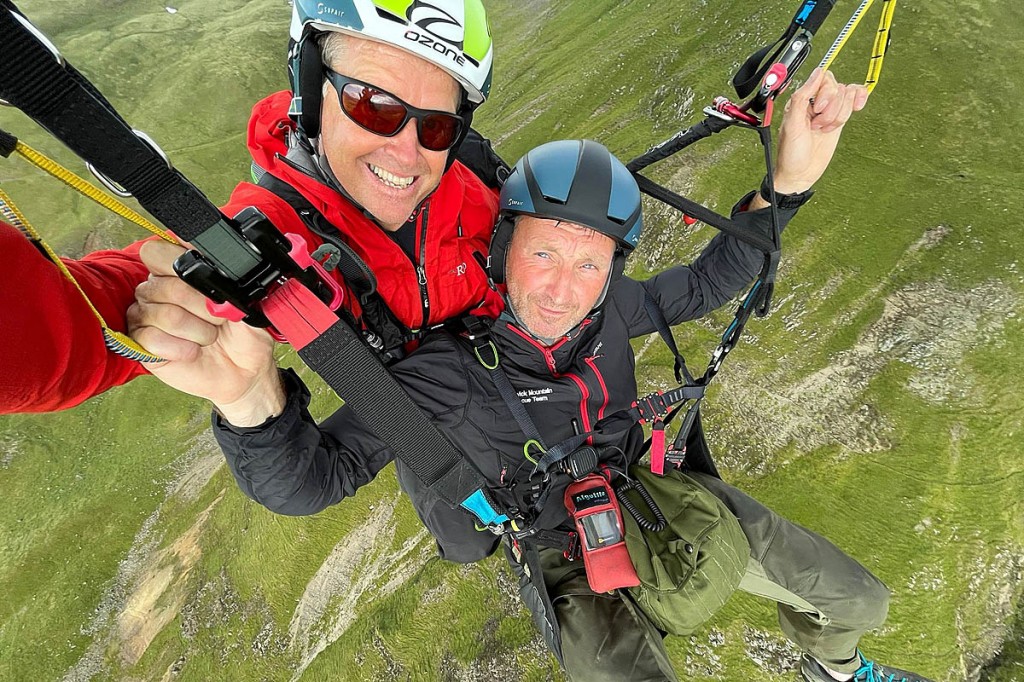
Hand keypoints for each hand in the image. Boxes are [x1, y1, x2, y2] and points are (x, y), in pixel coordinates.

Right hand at [127, 240, 285, 425]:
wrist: (244, 371)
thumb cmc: (243, 334)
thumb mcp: (248, 302)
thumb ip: (229, 277)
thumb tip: (217, 259)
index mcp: (179, 270)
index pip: (160, 252)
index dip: (183, 266)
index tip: (212, 285)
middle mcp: (157, 288)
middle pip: (168, 286)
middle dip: (203, 307)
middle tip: (219, 320)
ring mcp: (145, 314)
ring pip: (165, 314)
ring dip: (198, 331)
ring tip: (209, 337)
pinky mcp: (141, 341)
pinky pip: (152, 339)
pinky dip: (181, 348)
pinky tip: (193, 351)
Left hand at [772, 68, 869, 192]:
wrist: (801, 174)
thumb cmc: (791, 153)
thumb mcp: (791, 124)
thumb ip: (802, 96)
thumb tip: (818, 73)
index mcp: (801, 99)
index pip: (823, 78)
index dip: (825, 93)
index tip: (817, 109)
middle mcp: (815, 101)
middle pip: (838, 88)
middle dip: (830, 109)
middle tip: (817, 125)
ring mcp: (829, 110)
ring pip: (848, 96)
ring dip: (838, 115)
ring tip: (823, 129)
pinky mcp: (839, 119)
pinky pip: (855, 99)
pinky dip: (858, 101)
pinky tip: (857, 107)